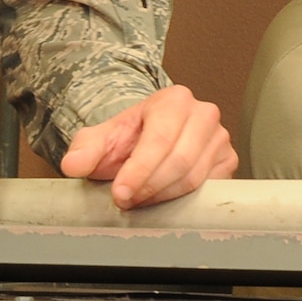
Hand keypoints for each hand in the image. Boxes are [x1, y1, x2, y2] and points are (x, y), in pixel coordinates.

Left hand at [60, 85, 237, 208]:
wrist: (150, 137)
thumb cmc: (130, 136)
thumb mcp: (102, 138)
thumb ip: (85, 149)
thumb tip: (74, 164)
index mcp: (175, 100)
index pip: (160, 139)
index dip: (139, 170)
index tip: (120, 193)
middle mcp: (203, 114)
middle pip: (180, 161)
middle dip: (149, 187)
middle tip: (125, 200)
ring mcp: (219, 138)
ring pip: (194, 178)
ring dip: (162, 197)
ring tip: (139, 199)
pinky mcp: (227, 161)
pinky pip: (208, 188)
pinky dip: (182, 200)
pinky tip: (161, 198)